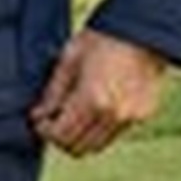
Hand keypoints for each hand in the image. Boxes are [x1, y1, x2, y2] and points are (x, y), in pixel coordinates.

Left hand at [29, 28, 167, 157]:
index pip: (62, 135)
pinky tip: (93, 108)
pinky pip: (114, 134)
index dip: (45, 131)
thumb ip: (53, 91)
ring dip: (81, 137)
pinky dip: (99, 128)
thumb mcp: (70, 58)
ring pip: (98, 146)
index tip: (39, 121)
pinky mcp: (142, 117)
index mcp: (92, 99)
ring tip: (71, 115)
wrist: (141, 32)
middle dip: (61, 138)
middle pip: (79, 148)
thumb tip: (38, 114)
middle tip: (52, 121)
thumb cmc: (101, 39)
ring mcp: (130, 119)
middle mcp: (113, 116)